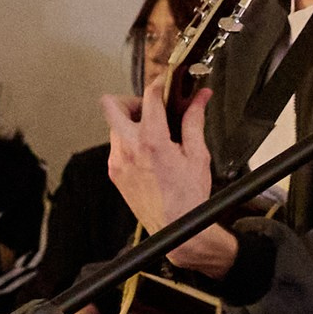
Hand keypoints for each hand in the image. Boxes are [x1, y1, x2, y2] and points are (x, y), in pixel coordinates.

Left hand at [103, 83, 236, 276]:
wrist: (176, 230)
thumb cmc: (188, 198)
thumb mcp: (198, 155)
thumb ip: (195, 121)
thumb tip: (200, 98)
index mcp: (151, 141)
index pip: (150, 97)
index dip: (160, 84)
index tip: (167, 83)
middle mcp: (128, 149)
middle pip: (112, 105)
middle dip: (131, 100)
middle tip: (151, 109)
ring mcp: (117, 162)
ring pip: (115, 126)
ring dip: (132, 123)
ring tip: (155, 135)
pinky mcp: (115, 173)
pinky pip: (117, 146)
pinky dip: (130, 142)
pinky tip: (149, 155)